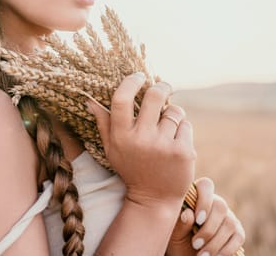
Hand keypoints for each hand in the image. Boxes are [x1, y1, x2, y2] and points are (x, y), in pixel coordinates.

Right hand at [87, 72, 196, 208]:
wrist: (155, 199)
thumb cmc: (131, 169)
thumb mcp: (112, 149)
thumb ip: (103, 123)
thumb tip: (89, 100)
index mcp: (121, 137)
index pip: (121, 99)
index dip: (130, 82)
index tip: (139, 75)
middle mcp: (141, 139)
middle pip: (154, 96)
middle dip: (161, 86)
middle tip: (162, 86)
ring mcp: (163, 145)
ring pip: (174, 111)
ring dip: (172, 113)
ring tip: (167, 126)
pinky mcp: (183, 151)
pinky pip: (185, 125)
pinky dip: (182, 129)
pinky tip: (176, 141)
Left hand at [166, 178, 244, 255]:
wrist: (188, 255)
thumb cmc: (179, 241)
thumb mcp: (175, 234)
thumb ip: (180, 224)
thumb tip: (188, 214)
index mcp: (198, 197)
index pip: (206, 186)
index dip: (204, 200)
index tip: (198, 219)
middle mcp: (216, 204)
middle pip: (220, 206)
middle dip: (208, 228)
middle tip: (195, 244)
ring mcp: (229, 217)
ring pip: (229, 224)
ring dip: (215, 242)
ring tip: (202, 255)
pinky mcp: (238, 233)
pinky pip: (238, 238)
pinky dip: (226, 249)